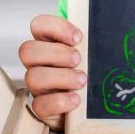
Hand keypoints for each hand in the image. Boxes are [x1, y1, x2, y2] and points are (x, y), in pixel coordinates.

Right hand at [20, 14, 86, 130]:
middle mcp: (38, 63)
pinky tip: (76, 99)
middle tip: (78, 60)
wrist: (89, 108)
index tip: (78, 37)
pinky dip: (60, 101)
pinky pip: (39, 105)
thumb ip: (91, 42)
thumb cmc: (88, 74)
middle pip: (28, 50)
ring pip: (32, 77)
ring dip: (61, 77)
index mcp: (48, 44)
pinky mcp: (42, 108)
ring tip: (82, 80)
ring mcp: (37, 86)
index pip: (38, 25)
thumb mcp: (90, 54)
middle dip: (56, 53)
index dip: (56, 28)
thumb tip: (107, 32)